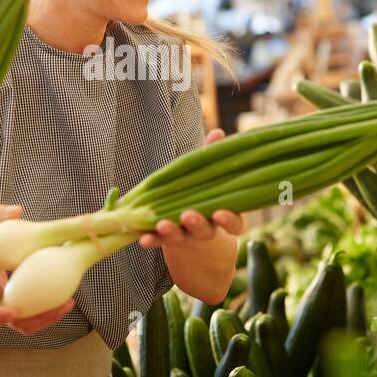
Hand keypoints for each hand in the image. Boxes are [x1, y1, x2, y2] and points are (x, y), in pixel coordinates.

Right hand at [0, 204, 74, 334]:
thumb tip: (16, 211)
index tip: (12, 312)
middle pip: (11, 323)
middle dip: (36, 320)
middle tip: (59, 306)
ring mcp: (2, 306)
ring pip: (25, 324)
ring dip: (47, 318)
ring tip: (68, 303)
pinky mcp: (15, 303)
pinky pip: (32, 314)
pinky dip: (48, 310)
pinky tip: (66, 296)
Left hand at [138, 128, 243, 248]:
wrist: (190, 232)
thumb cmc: (203, 194)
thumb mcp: (209, 176)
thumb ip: (213, 157)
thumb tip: (218, 133)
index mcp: (223, 215)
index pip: (234, 223)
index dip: (229, 220)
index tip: (221, 213)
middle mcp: (207, 229)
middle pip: (206, 231)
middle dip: (197, 224)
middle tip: (188, 215)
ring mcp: (186, 238)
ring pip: (181, 238)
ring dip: (171, 232)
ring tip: (162, 224)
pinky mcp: (166, 242)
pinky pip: (159, 243)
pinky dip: (151, 240)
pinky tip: (142, 238)